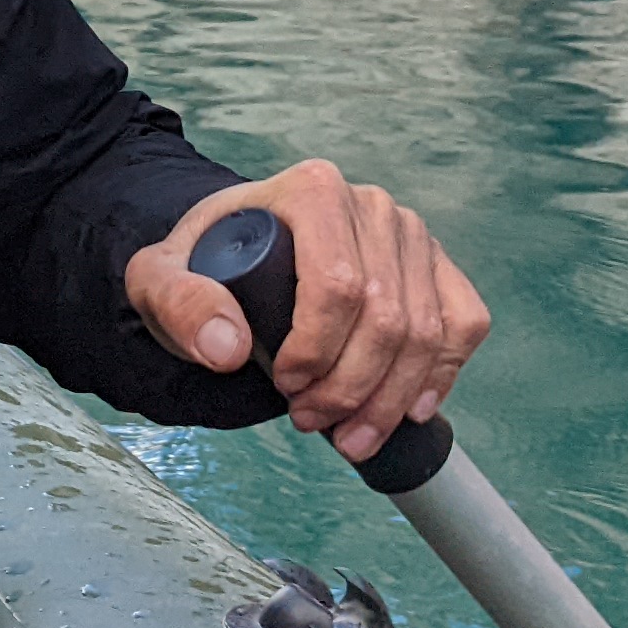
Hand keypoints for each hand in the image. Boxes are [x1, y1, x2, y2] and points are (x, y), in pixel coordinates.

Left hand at [126, 162, 489, 461]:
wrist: (238, 255)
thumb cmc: (205, 265)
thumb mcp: (162, 281)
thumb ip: (179, 306)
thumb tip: (228, 348)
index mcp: (313, 191)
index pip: (338, 284)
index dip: (319, 350)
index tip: (286, 387)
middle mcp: (371, 205)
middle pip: (386, 316)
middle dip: (352, 387)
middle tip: (309, 422)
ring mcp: (411, 235)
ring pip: (427, 331)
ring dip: (391, 399)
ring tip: (348, 437)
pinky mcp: (437, 268)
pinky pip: (464, 322)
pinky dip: (442, 373)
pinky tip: (411, 410)